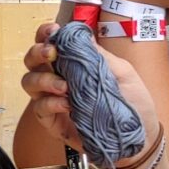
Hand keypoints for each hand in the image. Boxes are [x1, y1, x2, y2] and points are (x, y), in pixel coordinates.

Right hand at [19, 21, 160, 159]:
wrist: (139, 137)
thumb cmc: (134, 103)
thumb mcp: (122, 73)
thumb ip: (100, 56)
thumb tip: (82, 36)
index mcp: (74, 63)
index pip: (51, 43)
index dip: (45, 34)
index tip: (53, 31)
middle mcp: (59, 78)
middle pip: (32, 61)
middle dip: (37, 53)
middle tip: (51, 54)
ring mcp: (53, 101)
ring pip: (30, 82)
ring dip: (43, 79)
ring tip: (65, 86)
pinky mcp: (53, 123)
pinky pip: (40, 108)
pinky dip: (50, 103)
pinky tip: (67, 104)